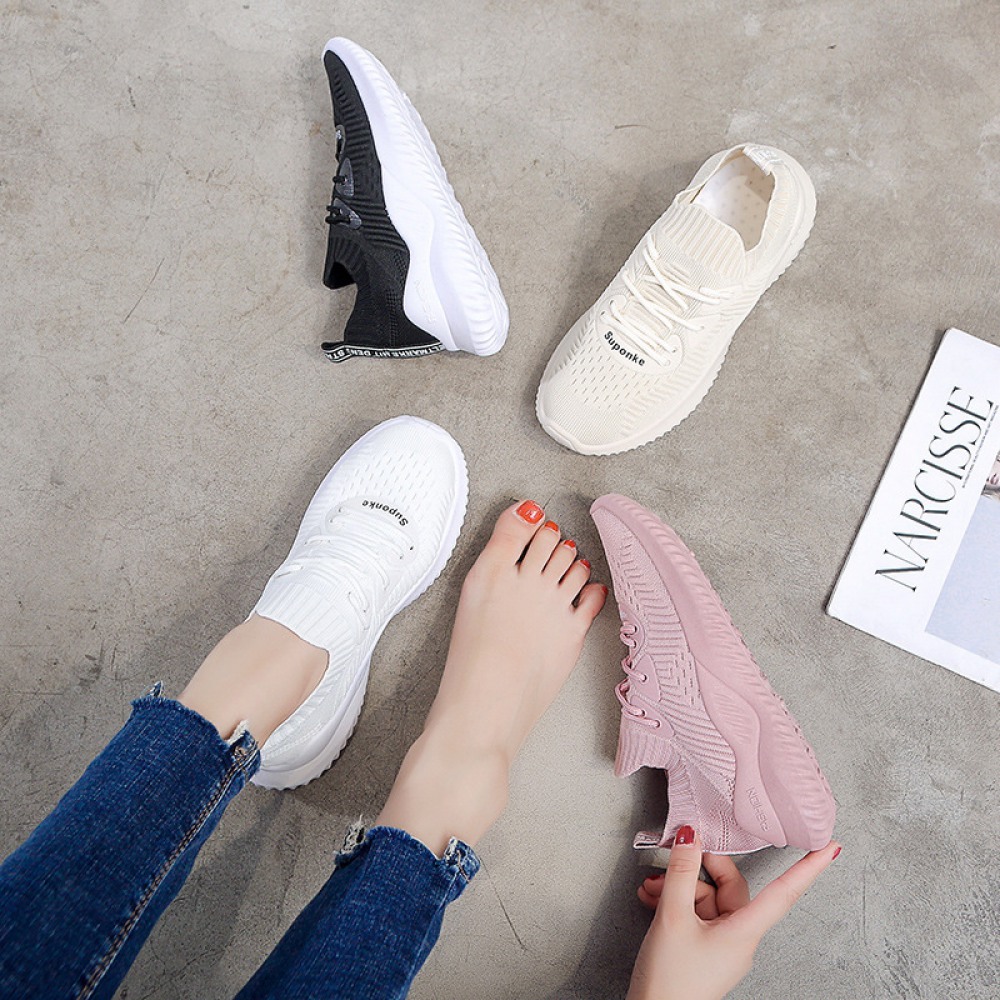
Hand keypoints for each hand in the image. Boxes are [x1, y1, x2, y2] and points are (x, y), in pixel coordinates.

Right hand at [626, 826, 840, 999]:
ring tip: (653, 888)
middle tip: (680, 853)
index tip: (829, 847)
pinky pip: (697, 914)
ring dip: (679, 887)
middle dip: (701, 869)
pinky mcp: (705, 949)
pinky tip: (654, 898)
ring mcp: (722, 944)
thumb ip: (681, 873)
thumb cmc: (670, 982)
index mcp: (744, 931)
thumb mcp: (672, 918)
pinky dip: (676, 902)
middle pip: (731, 887)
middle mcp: (739, 937)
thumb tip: (691, 839)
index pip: (784, 892)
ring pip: (709, 899)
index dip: (808, 868)